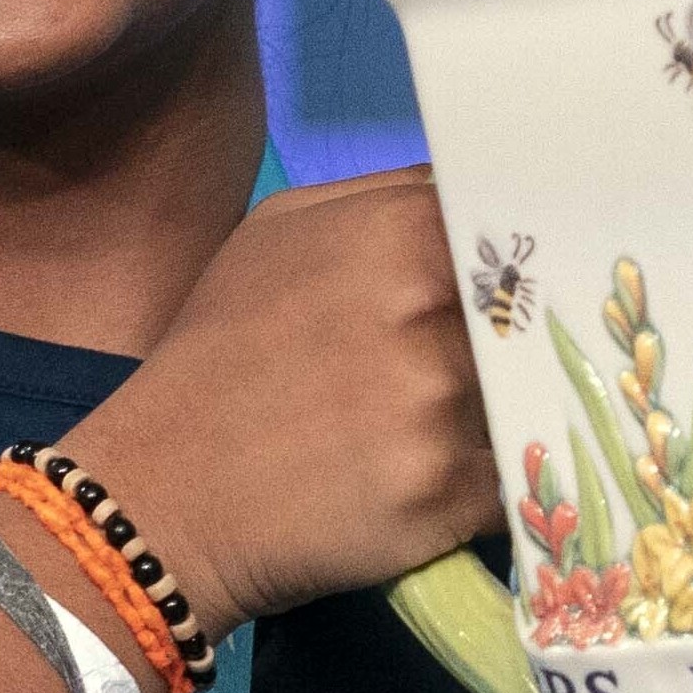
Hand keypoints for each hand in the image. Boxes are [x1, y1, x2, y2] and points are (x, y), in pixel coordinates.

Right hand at [62, 168, 494, 626]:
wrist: (164, 494)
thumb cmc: (220, 349)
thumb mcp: (279, 231)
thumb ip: (388, 198)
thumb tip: (479, 197)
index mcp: (397, 234)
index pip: (513, 229)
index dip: (519, 259)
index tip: (514, 283)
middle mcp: (428, 314)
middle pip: (528, 314)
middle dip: (509, 338)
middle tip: (474, 361)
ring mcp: (441, 408)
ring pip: (523, 394)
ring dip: (498, 409)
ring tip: (435, 424)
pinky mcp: (447, 495)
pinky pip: (512, 476)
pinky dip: (488, 478)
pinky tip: (439, 479)